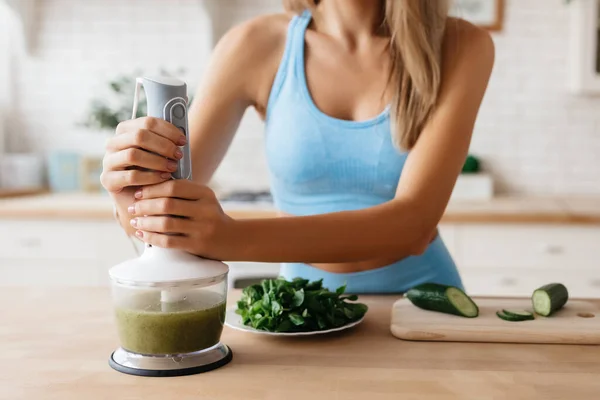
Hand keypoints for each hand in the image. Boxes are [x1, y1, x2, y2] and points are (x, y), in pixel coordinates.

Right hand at [100, 117, 187, 232]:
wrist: (142, 202)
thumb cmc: (154, 173)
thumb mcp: (161, 155)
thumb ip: (167, 143)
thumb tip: (181, 136)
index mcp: (126, 131)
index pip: (146, 122)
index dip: (167, 130)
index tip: (182, 140)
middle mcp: (114, 143)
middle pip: (138, 135)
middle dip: (163, 145)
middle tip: (178, 155)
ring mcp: (108, 161)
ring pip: (132, 154)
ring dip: (157, 161)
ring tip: (172, 167)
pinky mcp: (108, 180)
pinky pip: (131, 176)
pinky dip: (151, 177)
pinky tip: (164, 178)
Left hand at [127, 180, 237, 258]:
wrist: (234, 239)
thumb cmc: (210, 216)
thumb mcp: (203, 199)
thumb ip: (182, 192)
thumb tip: (147, 186)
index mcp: (205, 193)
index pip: (173, 186)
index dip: (152, 189)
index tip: (139, 193)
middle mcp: (205, 209)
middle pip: (167, 204)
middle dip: (145, 206)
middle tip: (133, 208)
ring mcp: (202, 228)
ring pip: (166, 223)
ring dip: (146, 222)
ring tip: (135, 222)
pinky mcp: (197, 245)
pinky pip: (168, 242)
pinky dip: (151, 238)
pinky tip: (143, 235)